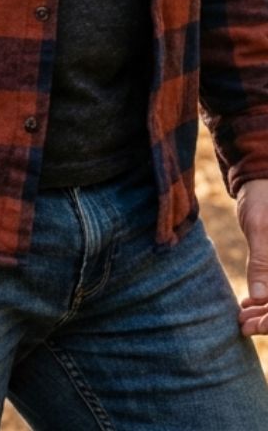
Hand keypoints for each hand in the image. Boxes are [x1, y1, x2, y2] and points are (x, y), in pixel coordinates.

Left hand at [236, 179, 267, 334]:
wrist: (260, 180)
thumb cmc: (263, 199)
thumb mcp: (261, 228)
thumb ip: (263, 262)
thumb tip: (263, 297)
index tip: (255, 327)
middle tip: (243, 325)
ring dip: (267, 312)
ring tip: (241, 318)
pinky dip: (266, 298)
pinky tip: (248, 303)